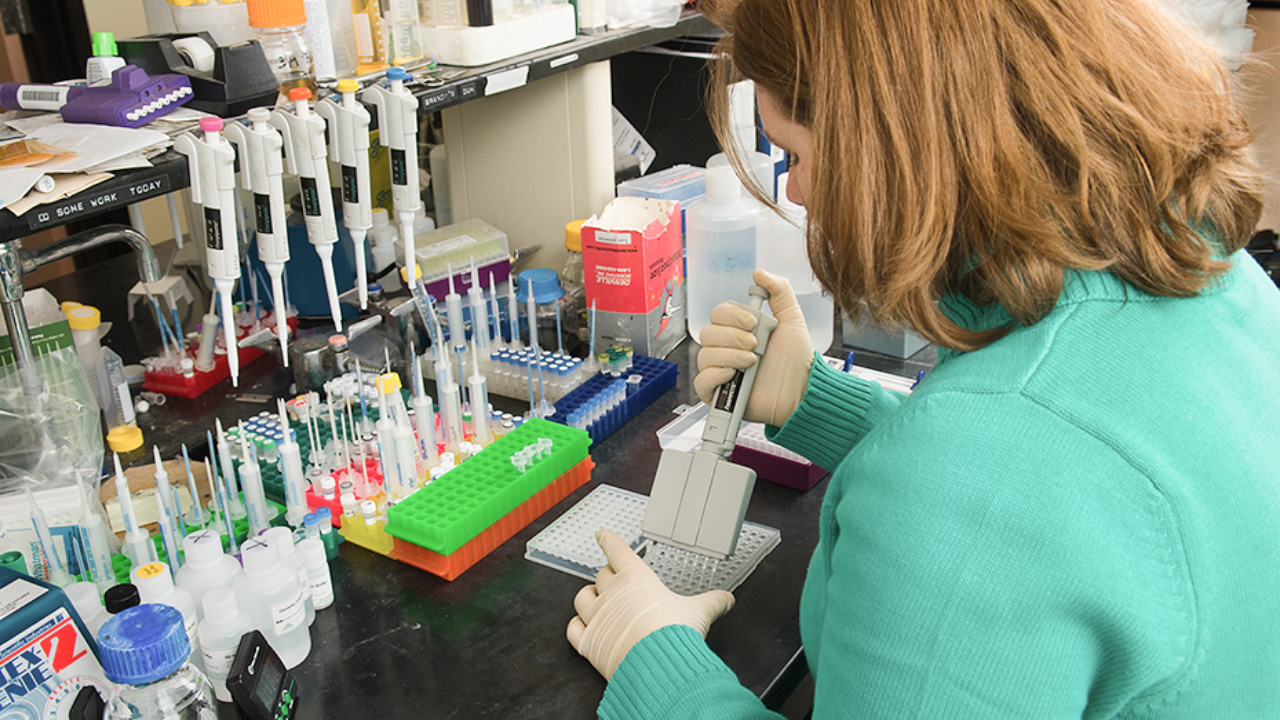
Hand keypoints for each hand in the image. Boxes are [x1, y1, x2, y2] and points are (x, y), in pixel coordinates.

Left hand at [566, 530, 734, 679]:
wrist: (657, 665)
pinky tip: (582, 627)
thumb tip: (726, 599)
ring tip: (596, 600)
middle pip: (601, 575)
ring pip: (582, 597)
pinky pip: (573, 628)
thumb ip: (713, 602)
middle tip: (614, 580)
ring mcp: (597, 617)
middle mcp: (612, 593)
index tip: (602, 535)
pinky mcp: (588, 642)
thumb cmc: (674, 633)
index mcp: (636, 578)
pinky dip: (576, 626)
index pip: (617, 550)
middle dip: (607, 576)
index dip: (608, 540)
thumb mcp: (699, 611)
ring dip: (588, 597)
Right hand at [695, 269, 814, 426]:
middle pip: (707, 333)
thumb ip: (779, 291)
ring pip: (705, 355)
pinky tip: (734, 375)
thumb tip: (759, 273)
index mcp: (738, 330)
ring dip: (730, 356)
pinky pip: (701, 381)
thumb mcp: (792, 318)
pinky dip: (715, 376)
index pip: (718, 314)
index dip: (732, 316)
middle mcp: (726, 349)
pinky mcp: (718, 394)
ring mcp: (720, 371)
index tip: (753, 322)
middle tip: (756, 345)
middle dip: (733, 336)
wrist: (802, 390)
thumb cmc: (796, 359)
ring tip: (752, 362)